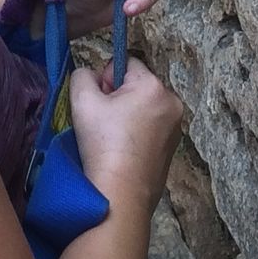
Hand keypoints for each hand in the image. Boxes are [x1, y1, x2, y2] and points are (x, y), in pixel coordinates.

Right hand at [67, 57, 183, 211]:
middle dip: (118, 98)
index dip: (106, 79)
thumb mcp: (81, 100)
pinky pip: (150, 128)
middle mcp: (172, 104)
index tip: (100, 103)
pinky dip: (137, 133)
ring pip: (143, 107)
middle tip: (104, 122)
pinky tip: (124, 151)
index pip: (125, 62)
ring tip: (113, 139)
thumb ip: (82, 74)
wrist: (120, 196)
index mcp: (154, 87)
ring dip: (127, 116)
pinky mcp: (172, 149)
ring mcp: (176, 129)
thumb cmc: (103, 145)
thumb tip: (92, 78)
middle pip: (136, 85)